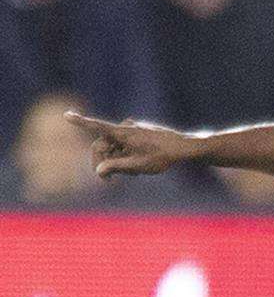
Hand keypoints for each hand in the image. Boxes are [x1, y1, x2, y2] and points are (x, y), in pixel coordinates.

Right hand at [72, 113, 196, 176]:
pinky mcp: (139, 133)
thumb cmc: (162, 156)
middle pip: (103, 145)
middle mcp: (125, 128)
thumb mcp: (137, 166)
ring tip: (134, 174)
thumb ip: (116, 167)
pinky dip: (126, 156)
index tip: (66, 114)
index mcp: (123, 133)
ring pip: (114, 147)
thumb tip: (98, 170)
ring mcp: (132, 130)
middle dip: (104, 162)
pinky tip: (139, 169)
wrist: (184, 148)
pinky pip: (125, 145)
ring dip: (117, 161)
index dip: (81, 122)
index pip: (97, 127)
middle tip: (108, 181)